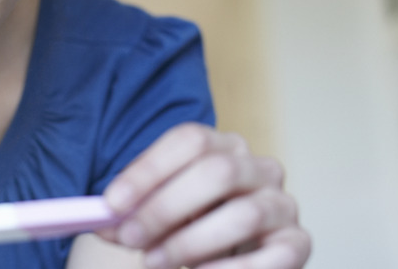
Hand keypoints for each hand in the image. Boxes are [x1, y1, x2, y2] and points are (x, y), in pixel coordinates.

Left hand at [100, 124, 310, 268]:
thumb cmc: (190, 227)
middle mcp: (259, 167)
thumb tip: (101, 220)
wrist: (231, 258)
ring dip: (189, 243)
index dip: (149, 169)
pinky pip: (268, 259)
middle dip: (165, 207)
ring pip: (242, 215)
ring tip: (154, 262)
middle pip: (216, 172)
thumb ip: (132, 216)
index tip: (113, 203)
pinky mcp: (296, 245)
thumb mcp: (159, 215)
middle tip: (130, 237)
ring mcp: (282, 204)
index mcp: (223, 146)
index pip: (190, 140)